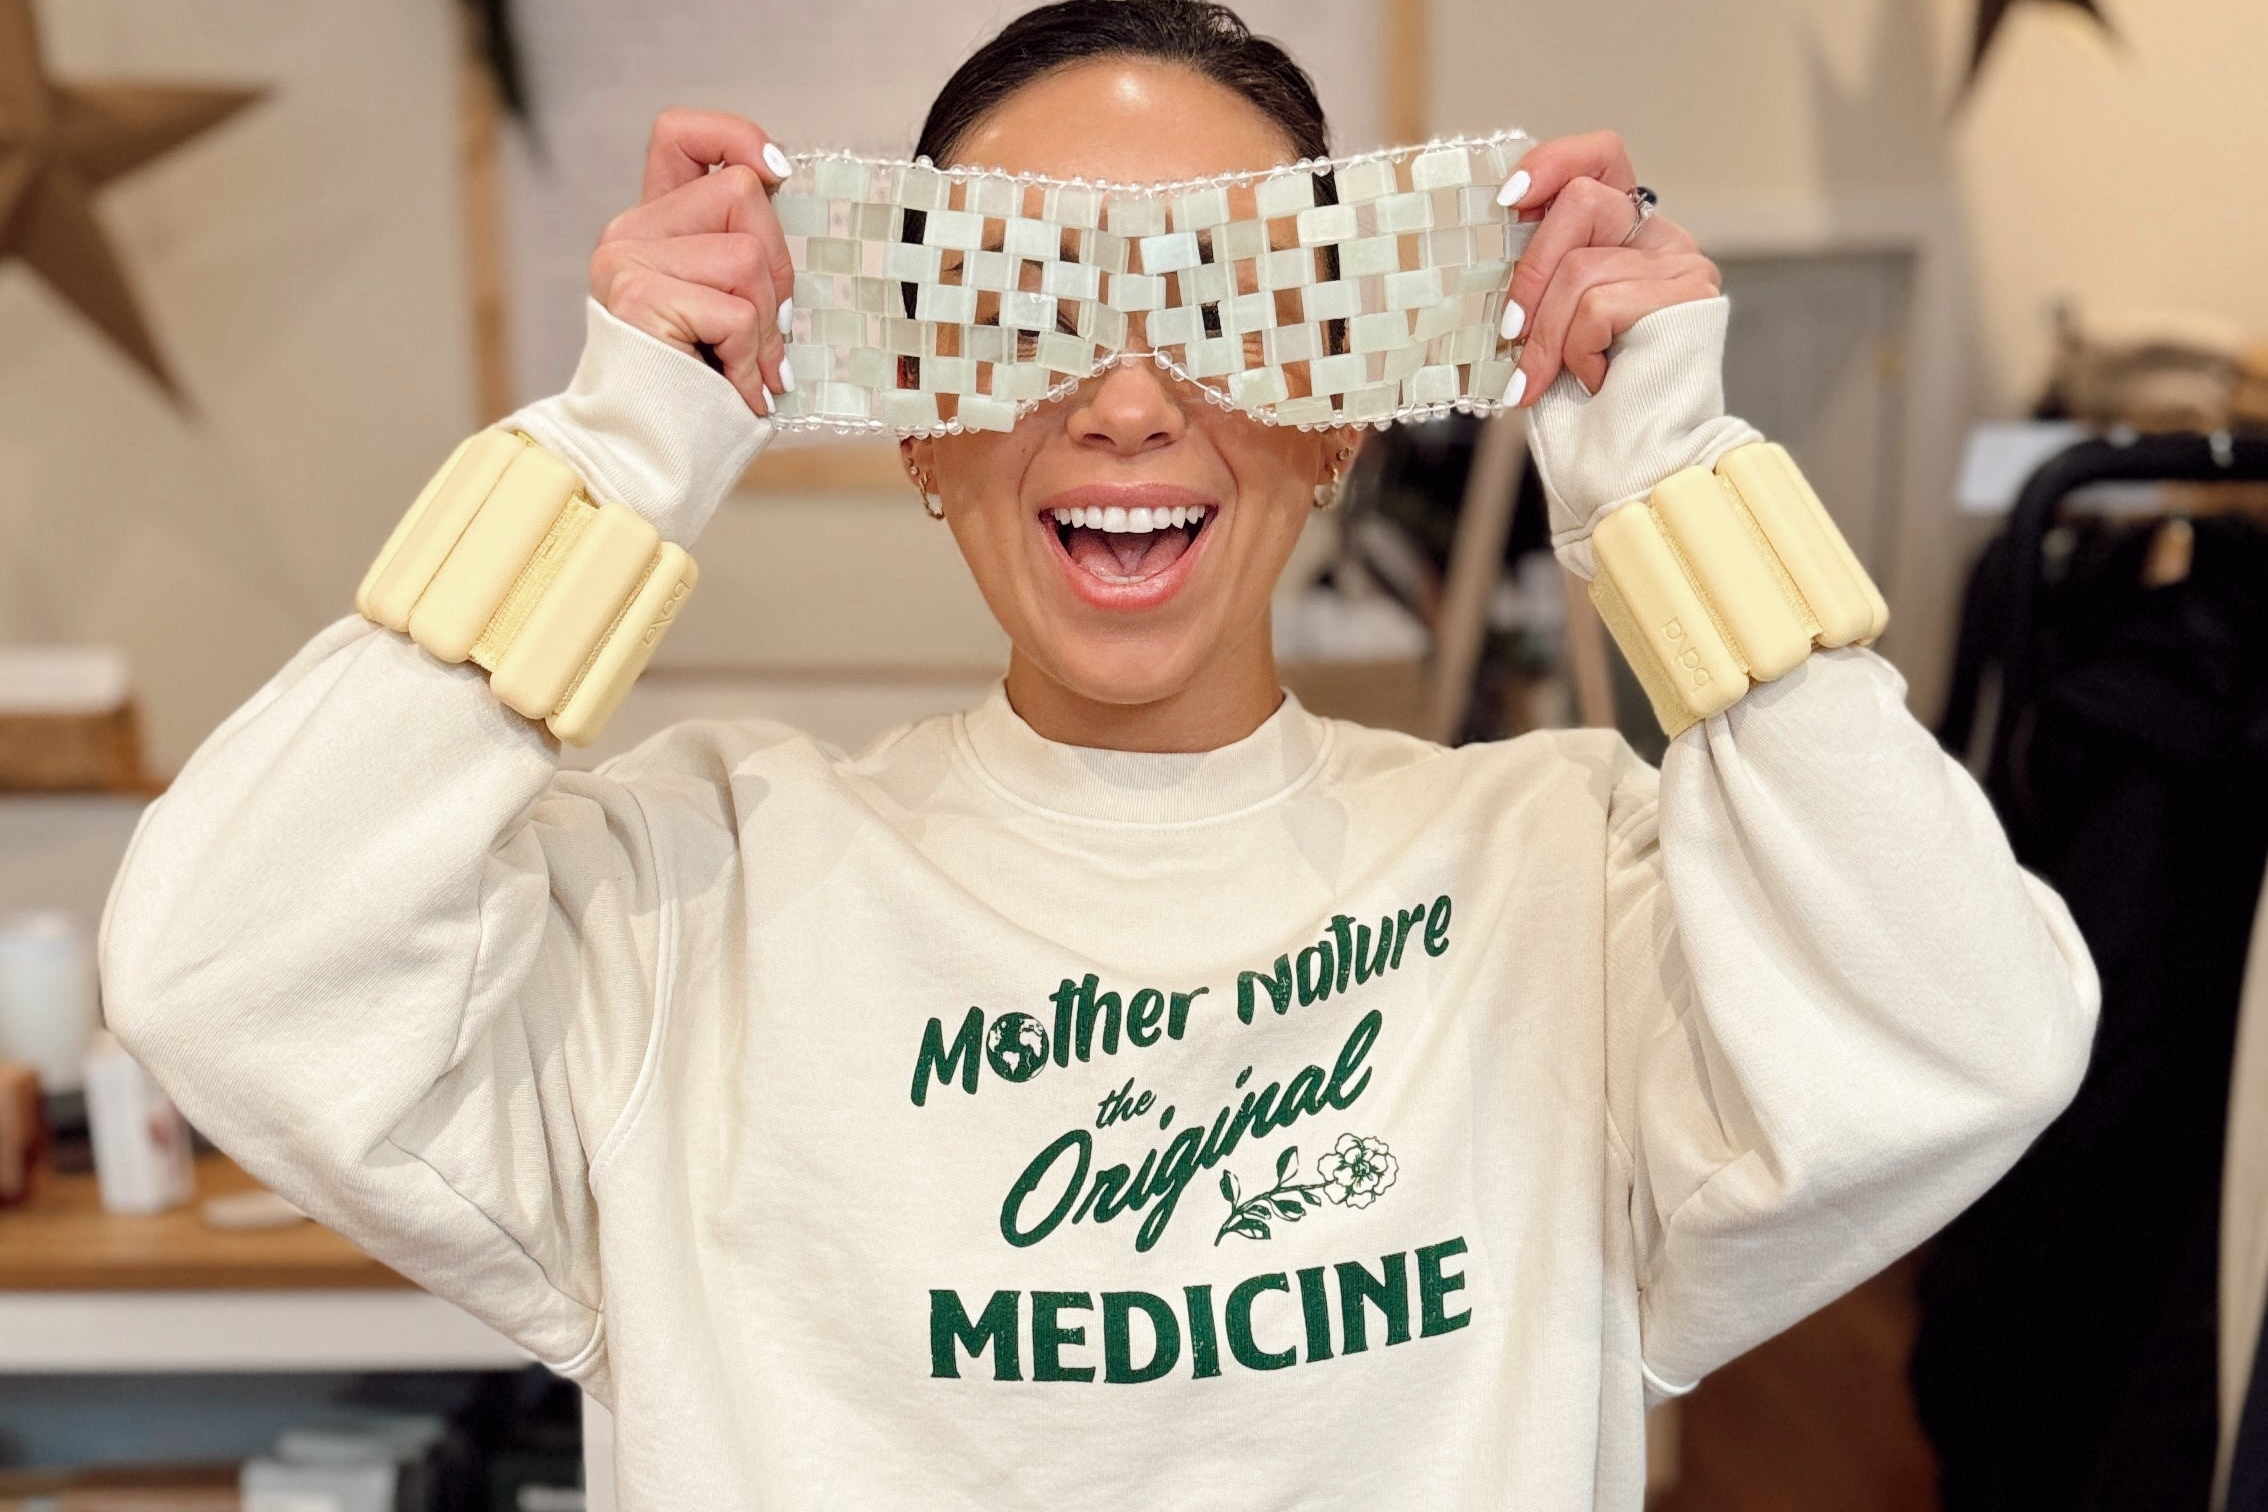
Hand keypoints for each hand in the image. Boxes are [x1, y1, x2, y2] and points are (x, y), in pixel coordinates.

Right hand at [589, 108, 797, 417]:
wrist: (644, 461)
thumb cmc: (698, 395)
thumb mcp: (728, 312)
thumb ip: (743, 257)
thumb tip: (788, 208)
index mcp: (651, 226)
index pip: (681, 134)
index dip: (737, 137)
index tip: (777, 174)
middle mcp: (628, 233)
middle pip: (741, 193)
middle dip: (776, 269)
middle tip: (761, 334)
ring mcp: (627, 261)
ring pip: (747, 257)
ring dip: (764, 328)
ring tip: (741, 370)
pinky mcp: (638, 297)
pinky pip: (738, 312)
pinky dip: (750, 361)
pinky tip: (731, 389)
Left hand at [1493, 130, 1720, 404]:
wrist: (1631, 462)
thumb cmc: (1585, 404)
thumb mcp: (1548, 323)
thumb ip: (1539, 274)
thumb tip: (1486, 241)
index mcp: (1628, 234)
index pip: (1601, 157)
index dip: (1553, 161)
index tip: (1507, 198)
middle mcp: (1662, 238)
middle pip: (1583, 201)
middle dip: (1531, 274)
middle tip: (1511, 335)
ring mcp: (1682, 263)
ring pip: (1582, 265)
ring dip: (1548, 333)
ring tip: (1546, 378)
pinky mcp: (1689, 296)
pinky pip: (1599, 304)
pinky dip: (1578, 351)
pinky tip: (1597, 380)